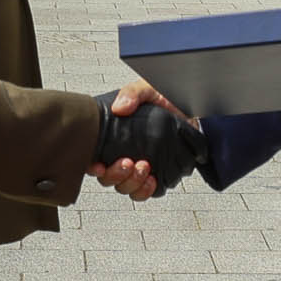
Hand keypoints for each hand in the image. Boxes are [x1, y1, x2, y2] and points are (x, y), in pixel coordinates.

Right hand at [92, 94, 206, 199]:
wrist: (188, 109)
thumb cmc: (163, 99)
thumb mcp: (146, 90)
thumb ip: (132, 93)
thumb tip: (119, 107)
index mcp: (112, 137)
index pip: (93, 158)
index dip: (93, 167)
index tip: (100, 166)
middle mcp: (121, 155)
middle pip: (108, 178)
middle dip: (116, 175)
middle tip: (128, 163)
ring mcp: (138, 166)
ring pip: (125, 187)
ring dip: (132, 182)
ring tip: (144, 168)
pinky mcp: (155, 174)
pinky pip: (145, 191)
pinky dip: (146, 190)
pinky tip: (152, 180)